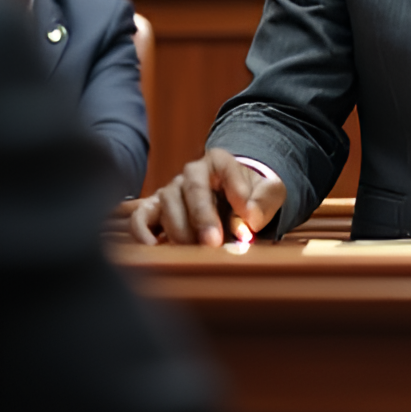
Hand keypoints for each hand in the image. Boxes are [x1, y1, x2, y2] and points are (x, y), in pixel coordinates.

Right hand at [129, 148, 286, 245]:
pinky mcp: (155, 210)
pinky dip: (142, 232)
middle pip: (192, 190)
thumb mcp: (269, 193)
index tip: (250, 218)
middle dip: (202, 217)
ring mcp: (170, 190)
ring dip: (180, 231)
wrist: (234, 202)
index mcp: (220, 160)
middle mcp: (191, 172)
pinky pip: (141, 218)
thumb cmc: (252, 195)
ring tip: (195, 251)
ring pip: (167, 205)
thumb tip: (250, 220)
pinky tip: (154, 249)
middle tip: (213, 242)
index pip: (227, 170)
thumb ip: (263, 203)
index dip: (238, 193)